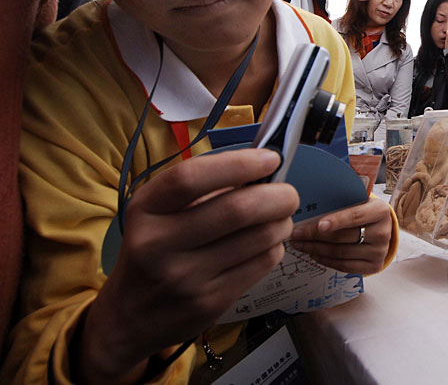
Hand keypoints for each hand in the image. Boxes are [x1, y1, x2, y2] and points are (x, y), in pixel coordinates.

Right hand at [81, 149, 297, 381]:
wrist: (130, 318)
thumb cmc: (154, 251)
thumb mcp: (158, 213)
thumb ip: (203, 190)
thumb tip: (262, 170)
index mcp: (145, 210)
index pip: (191, 178)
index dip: (238, 164)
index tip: (270, 158)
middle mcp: (160, 244)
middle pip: (237, 210)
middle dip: (278, 196)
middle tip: (288, 194)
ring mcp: (185, 278)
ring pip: (259, 238)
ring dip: (282, 222)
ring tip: (280, 218)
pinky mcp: (210, 303)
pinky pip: (262, 264)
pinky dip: (275, 247)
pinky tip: (268, 243)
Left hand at [290, 195, 391, 273]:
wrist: (382, 227)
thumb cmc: (364, 211)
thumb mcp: (360, 201)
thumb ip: (342, 202)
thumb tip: (311, 206)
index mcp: (380, 211)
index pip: (355, 216)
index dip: (336, 220)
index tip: (318, 224)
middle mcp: (383, 233)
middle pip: (344, 237)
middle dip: (315, 236)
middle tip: (296, 234)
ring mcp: (379, 251)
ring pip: (341, 253)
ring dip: (316, 249)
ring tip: (300, 244)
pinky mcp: (374, 266)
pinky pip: (344, 266)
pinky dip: (326, 260)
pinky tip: (314, 253)